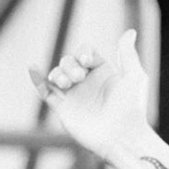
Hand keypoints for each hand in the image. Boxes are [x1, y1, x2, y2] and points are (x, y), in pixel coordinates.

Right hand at [30, 30, 150, 159]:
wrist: (121, 137)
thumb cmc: (131, 108)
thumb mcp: (134, 77)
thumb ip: (127, 54)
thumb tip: (130, 31)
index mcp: (103, 74)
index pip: (86, 53)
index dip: (83, 53)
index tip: (87, 61)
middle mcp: (87, 84)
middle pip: (69, 62)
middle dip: (70, 64)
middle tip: (78, 77)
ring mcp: (74, 97)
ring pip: (57, 75)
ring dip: (58, 73)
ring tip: (66, 83)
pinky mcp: (63, 110)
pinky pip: (45, 92)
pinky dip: (38, 80)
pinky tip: (34, 68)